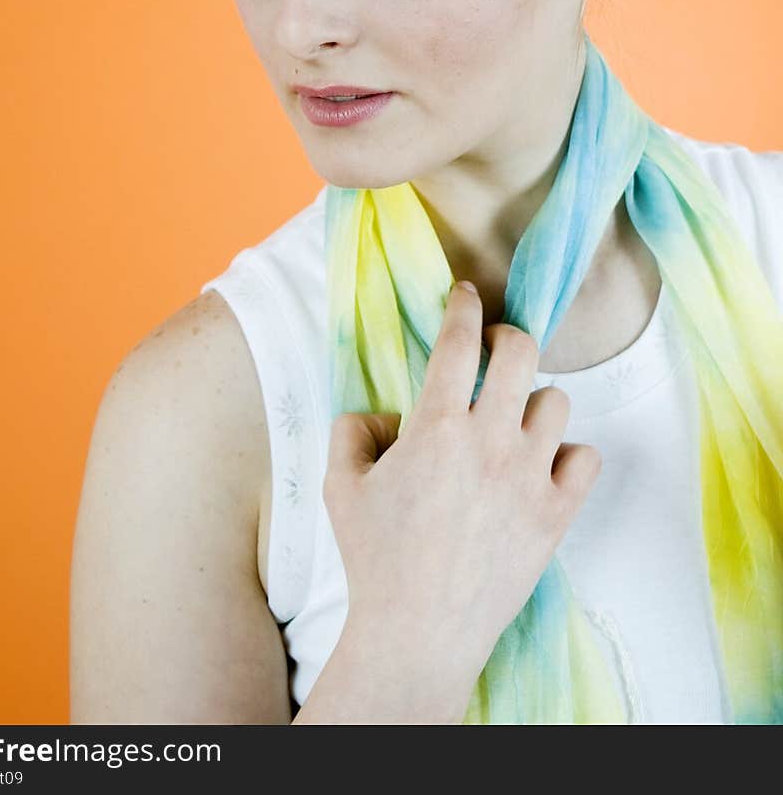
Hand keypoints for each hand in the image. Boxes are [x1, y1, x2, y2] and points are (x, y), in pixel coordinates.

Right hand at [322, 281, 601, 693]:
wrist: (418, 632)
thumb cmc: (374, 558)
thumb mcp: (339, 484)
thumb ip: (354, 429)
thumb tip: (386, 415)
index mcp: (437, 425)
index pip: (460, 340)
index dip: (464, 306)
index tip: (465, 295)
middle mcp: (490, 441)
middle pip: (523, 351)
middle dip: (508, 337)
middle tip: (496, 350)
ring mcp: (530, 477)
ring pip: (557, 402)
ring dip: (534, 402)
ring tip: (514, 419)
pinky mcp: (556, 515)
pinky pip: (586, 458)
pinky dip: (569, 455)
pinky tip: (544, 464)